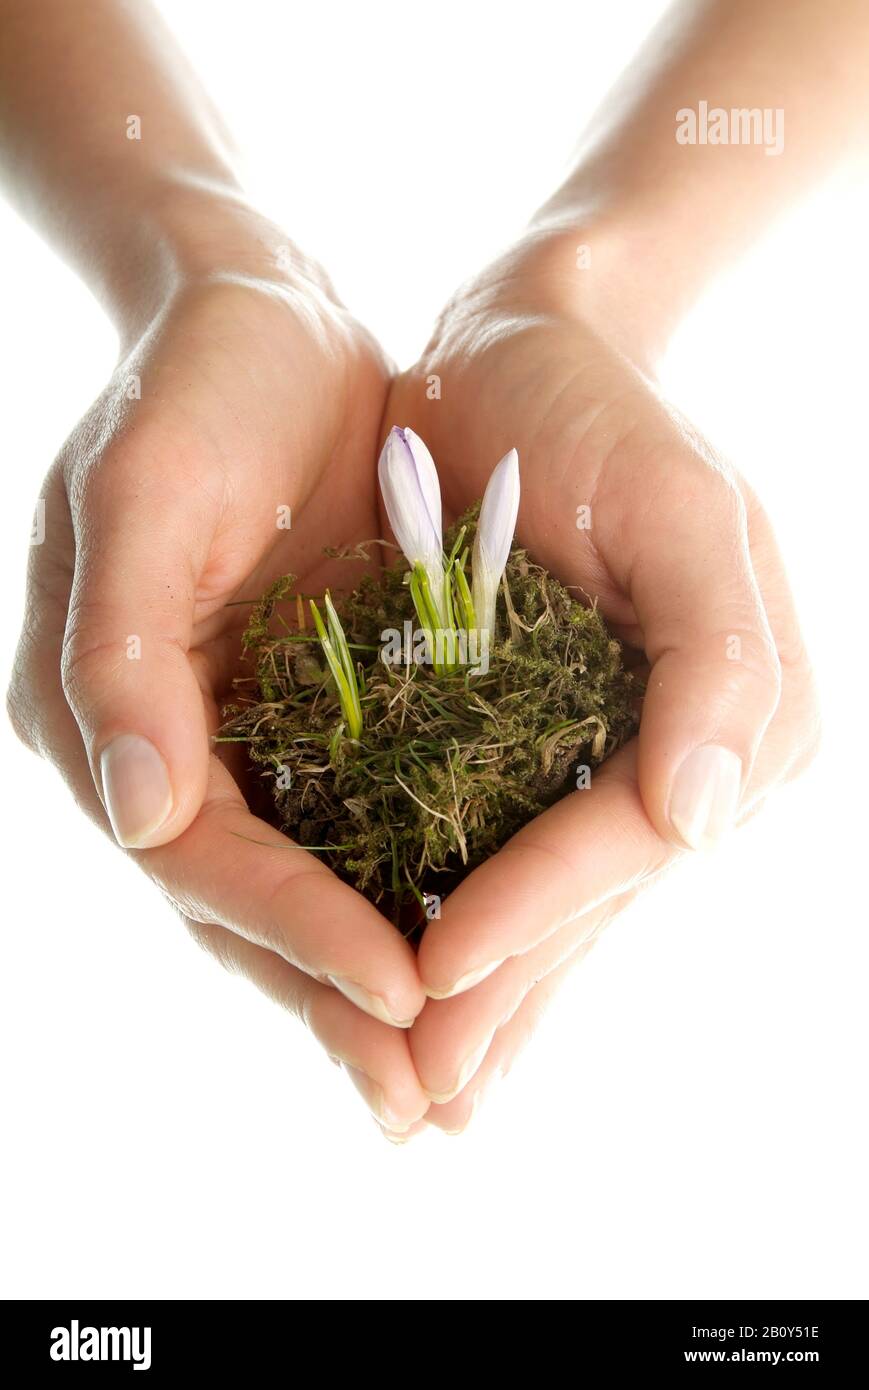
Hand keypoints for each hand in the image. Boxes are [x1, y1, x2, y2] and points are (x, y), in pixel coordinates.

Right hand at [7, 202, 428, 1134]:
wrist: (258, 313)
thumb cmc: (197, 385)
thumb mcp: (145, 495)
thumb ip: (122, 655)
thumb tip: (134, 813)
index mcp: (101, 711)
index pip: (200, 858)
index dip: (295, 929)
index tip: (402, 990)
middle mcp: (163, 746)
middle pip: (247, 907)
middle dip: (335, 1003)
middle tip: (424, 1101)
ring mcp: (232, 737)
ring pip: (301, 891)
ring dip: (367, 986)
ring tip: (448, 1075)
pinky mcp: (301, 714)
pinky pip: (349, 831)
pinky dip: (398, 900)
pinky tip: (462, 957)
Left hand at [385, 227, 820, 1133]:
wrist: (519, 358)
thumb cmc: (601, 413)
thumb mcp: (680, 508)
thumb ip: (720, 661)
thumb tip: (712, 814)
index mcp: (743, 712)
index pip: (629, 836)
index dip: (536, 908)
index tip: (434, 970)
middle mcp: (688, 753)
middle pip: (590, 895)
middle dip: (507, 991)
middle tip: (422, 1098)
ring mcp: (618, 758)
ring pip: (550, 899)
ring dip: (491, 995)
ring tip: (425, 1090)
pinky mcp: (546, 744)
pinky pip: (509, 855)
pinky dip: (469, 928)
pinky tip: (428, 992)